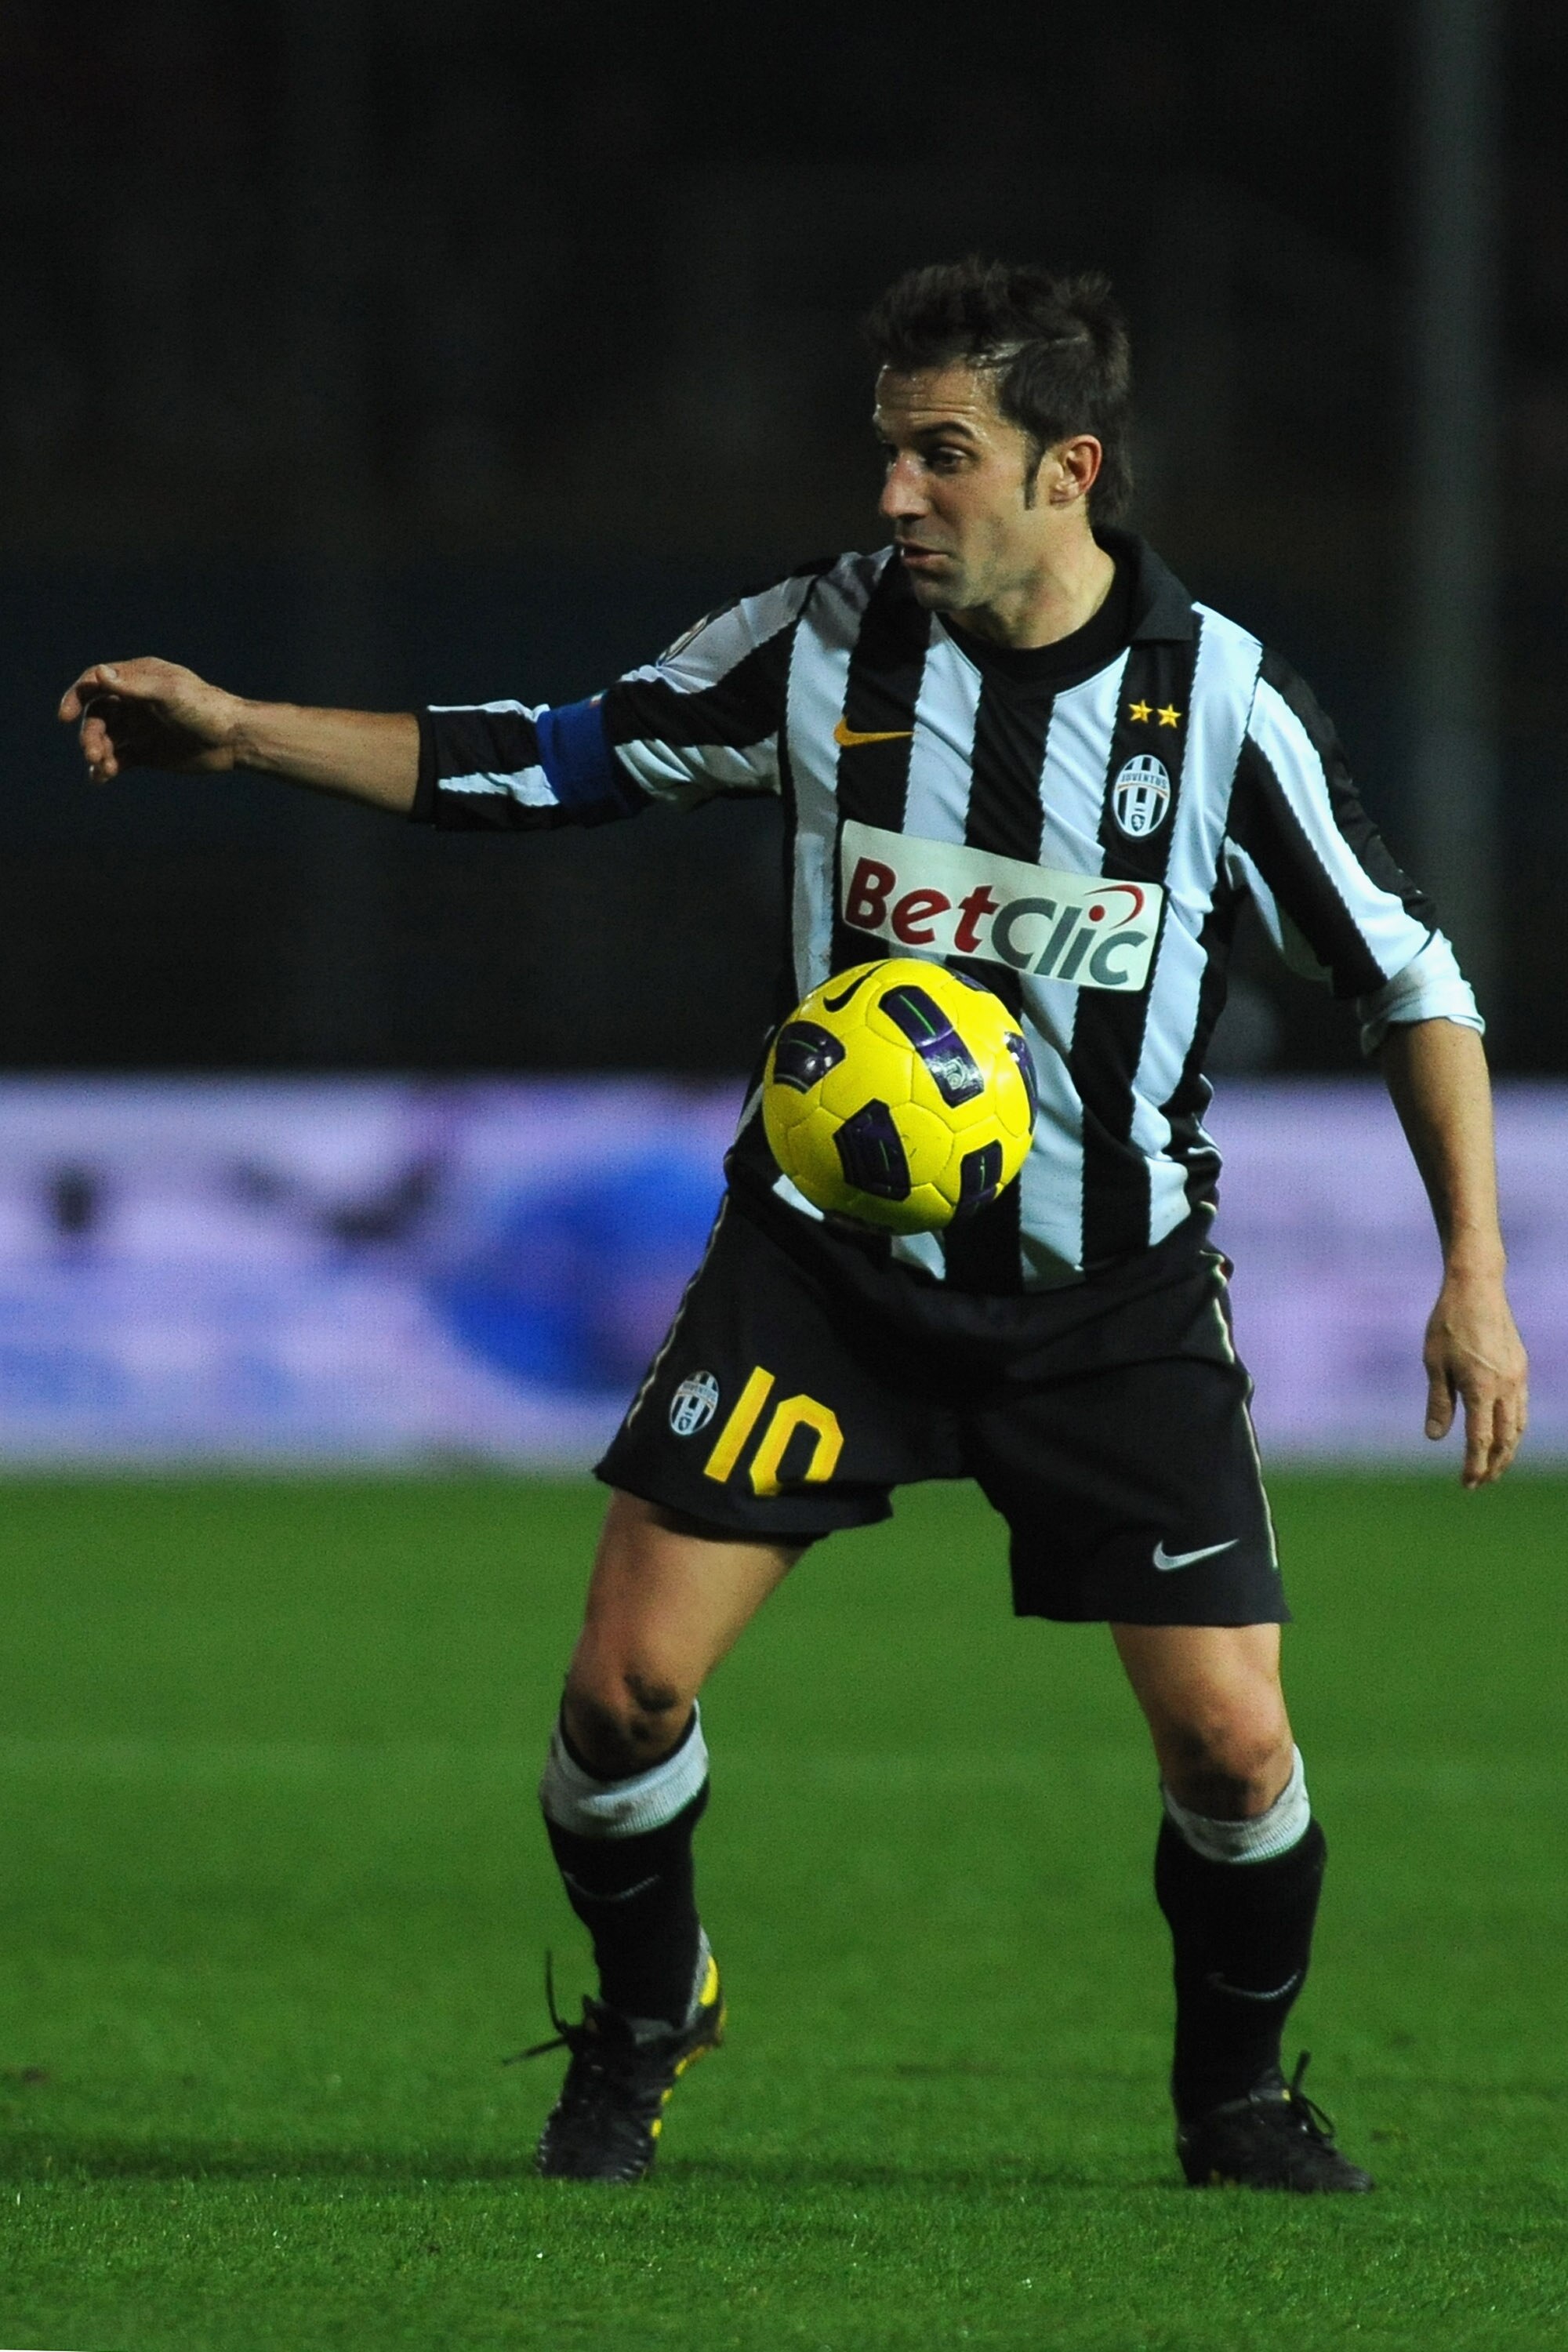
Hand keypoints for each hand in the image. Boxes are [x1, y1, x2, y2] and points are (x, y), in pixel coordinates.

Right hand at [57, 658, 243, 781]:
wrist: (234, 740)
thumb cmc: (206, 708)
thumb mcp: (169, 694)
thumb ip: (134, 686)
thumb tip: (98, 674)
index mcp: (137, 679)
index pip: (95, 684)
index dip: (76, 697)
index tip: (64, 717)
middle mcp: (134, 702)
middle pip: (97, 716)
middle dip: (91, 734)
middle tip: (94, 754)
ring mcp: (139, 728)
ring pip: (106, 739)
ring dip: (98, 753)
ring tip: (105, 768)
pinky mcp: (146, 752)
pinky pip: (118, 759)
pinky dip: (106, 769)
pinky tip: (101, 778)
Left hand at [1421, 1264, 1527, 1486]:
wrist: (1477, 1288)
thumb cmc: (1448, 1324)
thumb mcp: (1433, 1364)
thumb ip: (1438, 1403)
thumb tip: (1434, 1438)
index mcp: (1481, 1389)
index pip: (1480, 1440)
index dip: (1474, 1466)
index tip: (1467, 1484)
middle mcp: (1505, 1387)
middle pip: (1506, 1440)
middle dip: (1494, 1465)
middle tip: (1480, 1483)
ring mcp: (1517, 1378)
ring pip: (1518, 1426)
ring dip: (1507, 1450)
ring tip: (1494, 1466)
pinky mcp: (1520, 1368)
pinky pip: (1521, 1408)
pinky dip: (1515, 1429)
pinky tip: (1505, 1434)